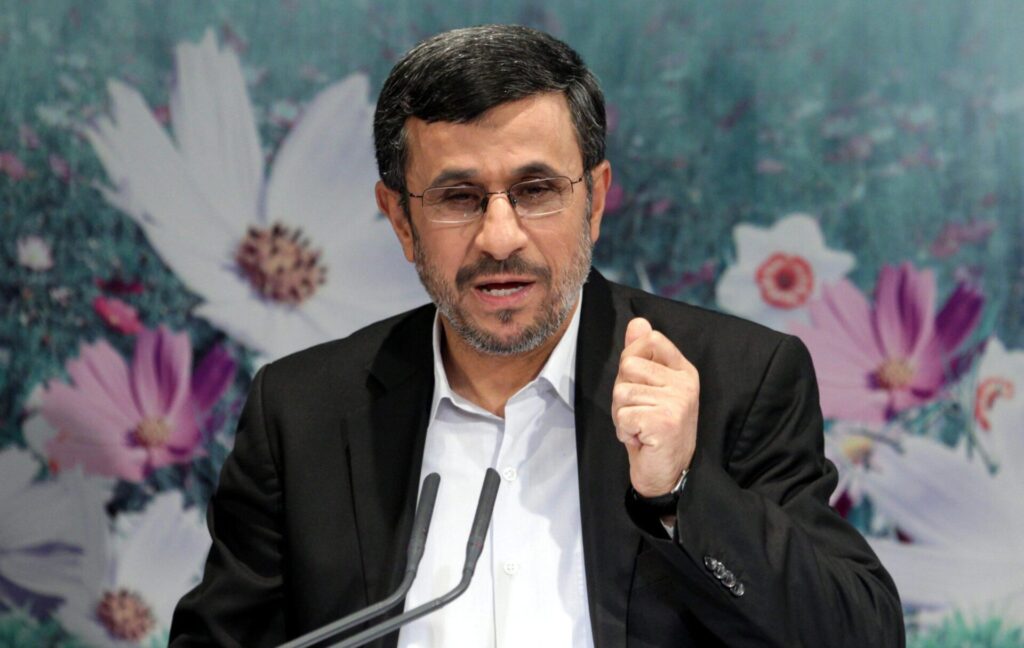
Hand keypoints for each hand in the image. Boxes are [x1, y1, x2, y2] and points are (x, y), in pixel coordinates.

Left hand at [612, 317, 698, 496]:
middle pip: (628, 365)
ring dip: (622, 414)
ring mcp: (678, 402)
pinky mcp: (665, 421)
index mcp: (683, 370)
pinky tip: (641, 439)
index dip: (631, 358)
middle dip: (622, 392)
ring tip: (641, 427)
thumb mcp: (648, 386)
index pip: (650, 339)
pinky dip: (624, 431)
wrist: (668, 472)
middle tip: (640, 412)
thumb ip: (642, 353)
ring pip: (621, 391)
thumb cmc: (653, 427)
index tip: (640, 383)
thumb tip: (637, 321)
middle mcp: (685, 383)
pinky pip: (622, 415)